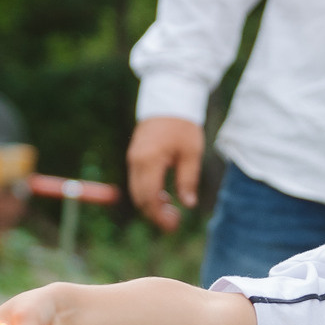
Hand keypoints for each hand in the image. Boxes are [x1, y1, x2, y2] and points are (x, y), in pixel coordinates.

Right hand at [128, 117, 204, 231]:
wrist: (169, 99)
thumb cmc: (182, 125)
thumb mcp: (191, 154)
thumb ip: (188, 180)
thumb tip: (188, 204)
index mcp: (150, 161)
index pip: (149, 198)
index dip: (160, 216)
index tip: (174, 225)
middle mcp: (136, 162)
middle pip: (139, 199)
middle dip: (155, 215)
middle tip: (174, 222)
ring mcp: (132, 159)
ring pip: (136, 192)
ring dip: (150, 205)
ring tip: (171, 209)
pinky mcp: (134, 156)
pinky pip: (136, 182)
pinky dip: (147, 193)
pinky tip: (163, 196)